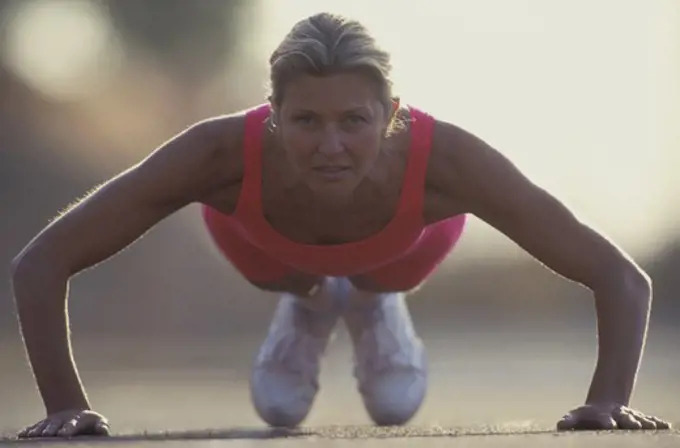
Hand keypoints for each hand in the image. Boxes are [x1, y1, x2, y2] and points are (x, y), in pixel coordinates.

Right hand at [17, 409, 109, 437]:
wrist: (73, 413)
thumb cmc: (90, 423)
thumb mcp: (98, 422)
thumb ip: (101, 426)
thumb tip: (103, 429)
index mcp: (76, 421)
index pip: (72, 424)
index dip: (68, 428)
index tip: (63, 433)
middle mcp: (61, 421)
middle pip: (54, 425)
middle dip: (50, 430)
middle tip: (47, 435)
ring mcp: (49, 423)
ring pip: (41, 427)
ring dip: (37, 431)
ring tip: (32, 436)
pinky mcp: (40, 426)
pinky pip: (31, 429)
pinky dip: (26, 432)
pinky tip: (21, 436)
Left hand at [557, 403, 671, 430]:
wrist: (605, 404)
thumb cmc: (587, 416)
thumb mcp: (576, 417)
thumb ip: (569, 421)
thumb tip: (560, 425)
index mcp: (602, 417)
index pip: (604, 420)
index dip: (606, 422)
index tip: (610, 424)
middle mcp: (618, 416)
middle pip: (625, 418)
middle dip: (630, 422)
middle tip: (635, 426)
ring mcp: (630, 417)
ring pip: (639, 419)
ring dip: (645, 423)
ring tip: (650, 427)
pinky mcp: (639, 419)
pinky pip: (650, 421)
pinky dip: (657, 423)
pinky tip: (666, 426)